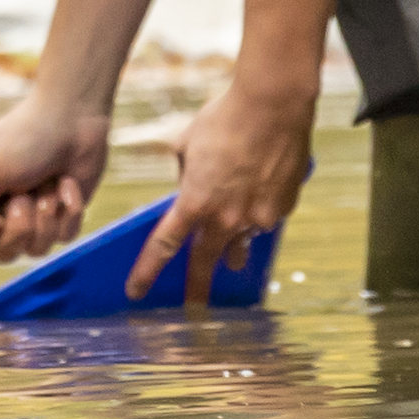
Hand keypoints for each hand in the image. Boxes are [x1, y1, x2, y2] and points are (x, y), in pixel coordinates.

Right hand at [0, 86, 111, 263]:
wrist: (74, 118)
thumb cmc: (25, 137)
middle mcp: (5, 211)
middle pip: (4, 252)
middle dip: (19, 227)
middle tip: (26, 195)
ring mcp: (37, 216)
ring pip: (37, 249)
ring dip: (47, 216)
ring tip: (50, 184)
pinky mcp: (65, 215)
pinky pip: (65, 236)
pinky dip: (70, 209)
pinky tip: (68, 184)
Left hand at [141, 71, 318, 297]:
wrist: (273, 107)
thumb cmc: (223, 118)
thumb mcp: (186, 142)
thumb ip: (183, 171)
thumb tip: (186, 184)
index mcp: (194, 201)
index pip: (164, 245)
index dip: (148, 271)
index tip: (136, 291)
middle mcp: (225, 217)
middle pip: (205, 262)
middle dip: (197, 289)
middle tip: (193, 311)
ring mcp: (257, 216)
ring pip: (241, 243)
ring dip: (234, 251)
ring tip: (233, 263)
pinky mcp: (282, 209)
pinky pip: (264, 220)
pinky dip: (258, 214)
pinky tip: (260, 194)